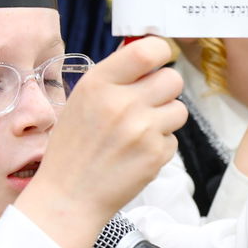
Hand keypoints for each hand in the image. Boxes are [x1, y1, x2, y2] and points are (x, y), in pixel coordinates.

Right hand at [19, 38, 185, 247]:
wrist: (68, 197)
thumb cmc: (72, 148)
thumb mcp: (81, 100)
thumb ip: (114, 78)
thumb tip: (147, 56)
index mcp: (99, 83)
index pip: (148, 50)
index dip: (159, 53)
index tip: (156, 61)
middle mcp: (122, 103)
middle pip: (173, 79)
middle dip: (164, 89)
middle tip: (147, 102)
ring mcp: (142, 130)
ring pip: (179, 109)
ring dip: (165, 118)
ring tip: (139, 131)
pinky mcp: (156, 155)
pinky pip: (173, 139)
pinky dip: (159, 146)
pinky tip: (136, 154)